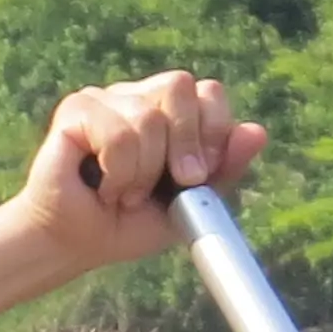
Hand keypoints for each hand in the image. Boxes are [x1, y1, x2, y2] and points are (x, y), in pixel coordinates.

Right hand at [8, 75, 265, 270]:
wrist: (76, 246)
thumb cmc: (129, 223)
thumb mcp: (191, 202)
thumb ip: (225, 169)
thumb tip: (257, 131)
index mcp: (171, 113)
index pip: (208, 92)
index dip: (212, 128)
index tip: (199, 174)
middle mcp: (139, 96)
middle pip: (180, 85)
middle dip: (186, 141)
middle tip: (176, 181)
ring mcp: (106, 99)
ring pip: (147, 117)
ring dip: (143, 171)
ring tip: (124, 195)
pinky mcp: (76, 110)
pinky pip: (116, 132)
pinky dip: (118, 172)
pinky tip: (102, 188)